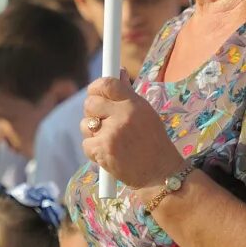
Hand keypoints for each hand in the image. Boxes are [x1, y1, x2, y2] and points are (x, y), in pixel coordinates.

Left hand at [80, 77, 181, 191]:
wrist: (160, 174)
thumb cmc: (153, 143)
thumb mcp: (146, 115)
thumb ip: (128, 96)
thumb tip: (118, 72)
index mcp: (134, 104)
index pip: (107, 84)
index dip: (96, 87)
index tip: (95, 92)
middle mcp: (123, 115)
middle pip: (90, 103)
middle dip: (92, 112)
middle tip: (103, 122)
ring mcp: (111, 133)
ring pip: (85, 124)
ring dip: (92, 133)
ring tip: (111, 141)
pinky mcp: (102, 150)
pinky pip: (86, 144)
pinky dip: (94, 151)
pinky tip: (109, 154)